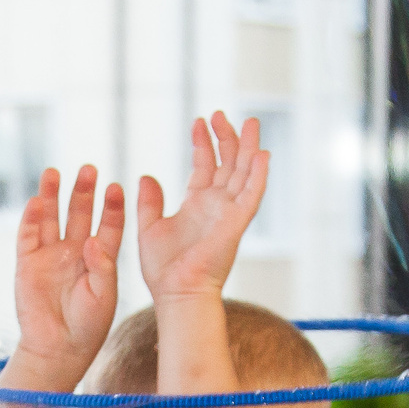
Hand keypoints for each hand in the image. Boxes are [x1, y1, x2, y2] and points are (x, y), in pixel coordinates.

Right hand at [9, 166, 126, 388]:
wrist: (58, 349)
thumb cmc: (88, 326)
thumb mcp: (104, 297)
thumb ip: (102, 267)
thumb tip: (93, 239)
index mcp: (100, 259)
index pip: (109, 226)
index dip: (112, 208)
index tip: (116, 188)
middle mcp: (75, 252)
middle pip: (80, 214)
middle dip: (84, 192)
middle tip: (89, 169)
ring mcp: (50, 255)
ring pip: (51, 218)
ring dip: (52, 196)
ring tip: (55, 172)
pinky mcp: (27, 264)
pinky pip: (27, 236)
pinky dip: (30, 219)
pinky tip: (35, 201)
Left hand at [135, 112, 268, 303]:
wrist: (176, 292)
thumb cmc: (163, 270)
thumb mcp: (149, 228)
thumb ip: (150, 203)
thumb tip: (146, 177)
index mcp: (197, 205)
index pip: (205, 166)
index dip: (203, 143)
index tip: (199, 121)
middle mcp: (216, 206)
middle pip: (228, 164)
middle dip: (227, 138)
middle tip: (221, 114)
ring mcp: (229, 213)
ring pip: (244, 174)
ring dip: (248, 148)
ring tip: (249, 122)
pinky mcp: (236, 224)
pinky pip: (252, 196)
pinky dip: (259, 175)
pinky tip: (262, 154)